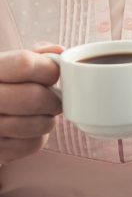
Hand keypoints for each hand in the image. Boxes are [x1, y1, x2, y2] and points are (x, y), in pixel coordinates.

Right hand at [0, 44, 62, 162]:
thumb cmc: (1, 87)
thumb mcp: (8, 66)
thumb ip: (34, 56)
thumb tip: (60, 52)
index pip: (25, 65)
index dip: (48, 69)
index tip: (54, 74)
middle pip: (34, 97)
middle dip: (53, 99)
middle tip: (55, 99)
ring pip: (37, 124)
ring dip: (48, 119)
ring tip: (41, 114)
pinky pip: (32, 145)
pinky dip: (38, 137)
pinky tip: (28, 130)